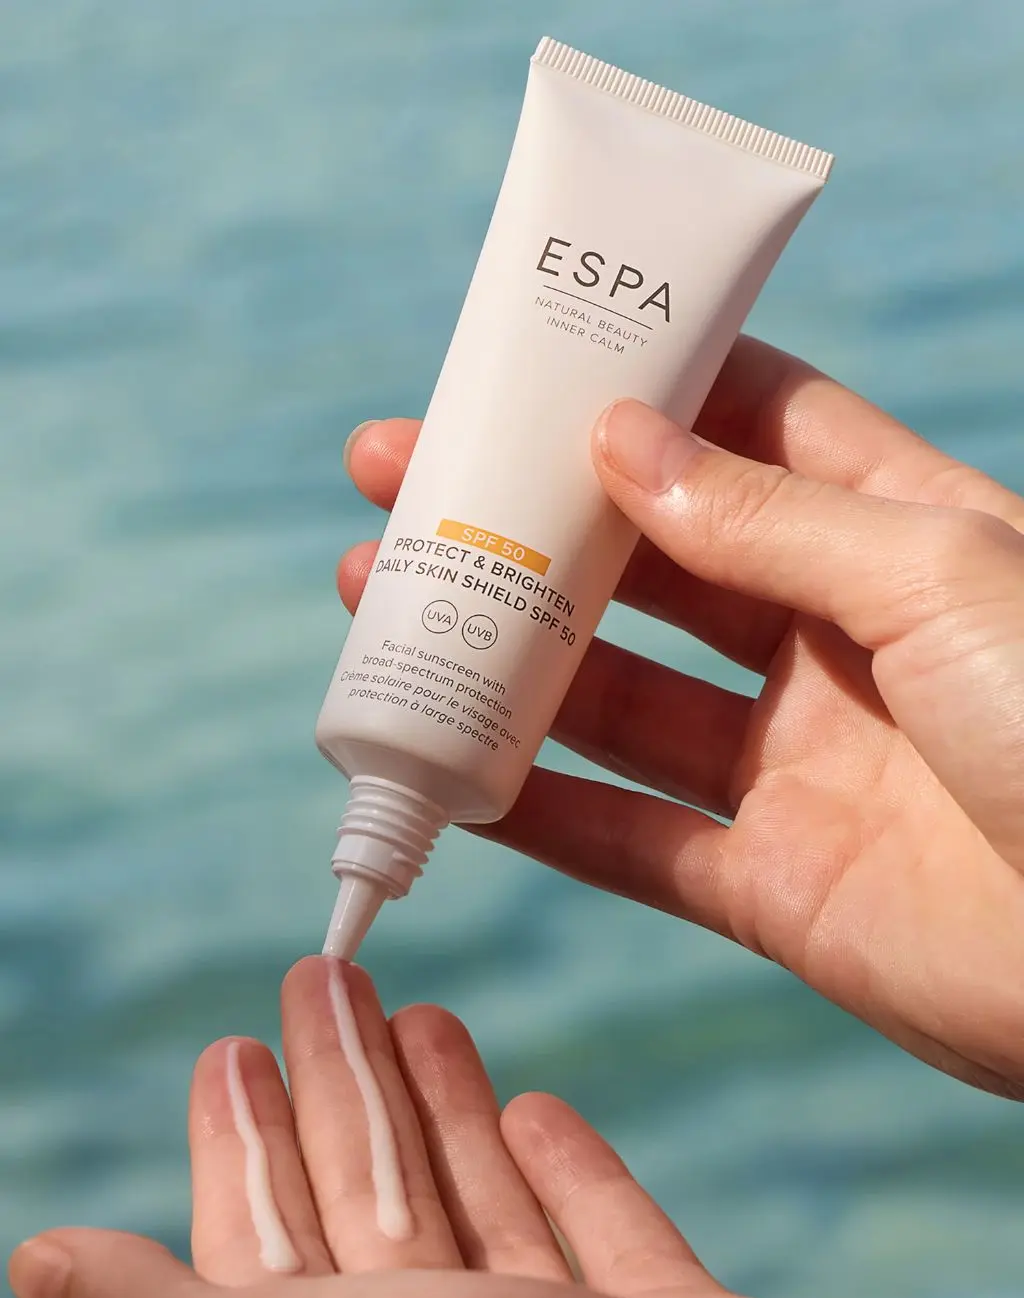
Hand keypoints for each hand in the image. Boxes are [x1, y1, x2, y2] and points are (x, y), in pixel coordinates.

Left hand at [9, 959, 880, 1297]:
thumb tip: (35, 1265)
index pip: (272, 1247)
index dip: (247, 1145)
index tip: (233, 1046)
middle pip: (377, 1209)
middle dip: (347, 1090)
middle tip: (323, 981)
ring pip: (482, 1217)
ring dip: (445, 1114)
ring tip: (419, 1012)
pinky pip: (610, 1244)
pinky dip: (569, 1175)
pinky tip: (531, 1105)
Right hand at [337, 337, 1023, 1096]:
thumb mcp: (937, 574)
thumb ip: (770, 519)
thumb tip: (622, 444)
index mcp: (898, 535)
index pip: (748, 428)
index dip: (640, 390)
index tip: (526, 363)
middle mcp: (834, 641)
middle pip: (650, 561)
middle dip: (526, 517)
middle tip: (403, 476)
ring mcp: (794, 764)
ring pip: (615, 697)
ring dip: (502, 653)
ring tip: (380, 597)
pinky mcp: (769, 883)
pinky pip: (626, 841)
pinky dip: (534, 809)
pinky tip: (443, 766)